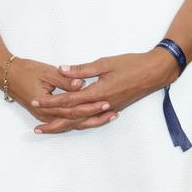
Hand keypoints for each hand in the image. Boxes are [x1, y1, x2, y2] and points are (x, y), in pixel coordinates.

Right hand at [2, 56, 117, 129]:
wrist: (7, 75)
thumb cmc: (26, 70)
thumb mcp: (46, 72)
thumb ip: (65, 79)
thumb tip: (81, 84)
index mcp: (47, 105)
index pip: (74, 109)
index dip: (91, 106)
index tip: (107, 102)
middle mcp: (47, 115)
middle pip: (76, 120)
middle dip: (95, 117)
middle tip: (113, 113)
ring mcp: (46, 116)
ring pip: (72, 123)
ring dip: (90, 121)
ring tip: (109, 117)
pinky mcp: (47, 114)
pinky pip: (66, 121)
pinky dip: (80, 120)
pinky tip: (92, 118)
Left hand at [30, 48, 180, 134]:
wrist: (155, 72)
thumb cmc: (131, 64)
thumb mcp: (105, 62)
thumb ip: (83, 69)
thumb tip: (62, 70)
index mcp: (98, 92)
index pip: (69, 100)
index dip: (51, 102)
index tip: (36, 101)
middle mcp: (102, 104)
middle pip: (73, 117)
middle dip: (54, 121)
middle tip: (37, 128)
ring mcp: (108, 108)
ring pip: (83, 121)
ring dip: (65, 125)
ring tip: (50, 129)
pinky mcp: (113, 107)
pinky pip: (92, 118)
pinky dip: (80, 122)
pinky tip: (73, 122)